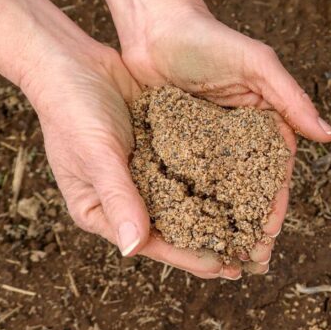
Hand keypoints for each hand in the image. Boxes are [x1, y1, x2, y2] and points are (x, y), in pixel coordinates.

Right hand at [0, 0, 243, 278]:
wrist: (72, 60)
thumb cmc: (71, 111)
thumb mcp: (96, 156)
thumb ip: (119, 199)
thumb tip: (135, 250)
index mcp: (101, 211)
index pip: (152, 243)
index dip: (190, 257)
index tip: (226, 268)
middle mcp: (127, 196)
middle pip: (176, 227)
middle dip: (214, 240)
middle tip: (254, 255)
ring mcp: (146, 171)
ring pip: (189, 199)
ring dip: (222, 210)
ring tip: (259, 223)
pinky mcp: (162, 146)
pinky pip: (193, 166)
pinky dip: (218, 175)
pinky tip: (249, 179)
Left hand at [89, 0, 330, 267]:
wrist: (154, 25)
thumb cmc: (210, 38)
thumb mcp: (258, 65)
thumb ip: (292, 99)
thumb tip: (329, 136)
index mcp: (266, 123)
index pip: (277, 173)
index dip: (275, 206)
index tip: (270, 236)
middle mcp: (239, 140)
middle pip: (249, 192)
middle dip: (250, 227)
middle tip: (247, 261)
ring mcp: (205, 145)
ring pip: (216, 193)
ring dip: (219, 225)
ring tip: (218, 258)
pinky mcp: (173, 145)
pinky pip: (182, 181)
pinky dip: (184, 208)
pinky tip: (182, 234)